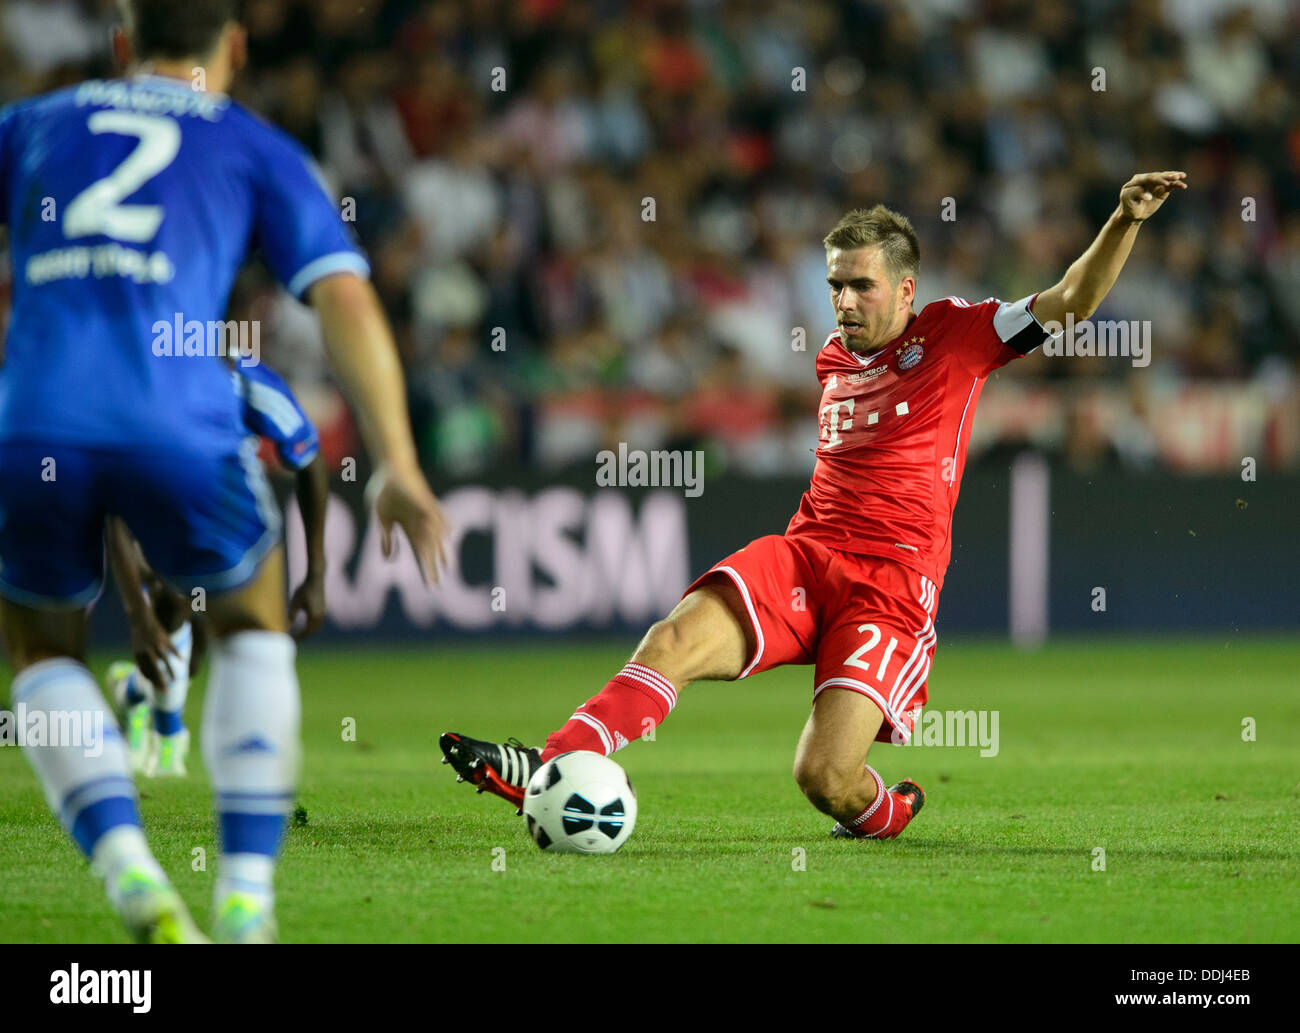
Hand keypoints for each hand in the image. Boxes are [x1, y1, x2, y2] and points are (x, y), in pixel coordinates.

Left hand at [127, 606, 180, 691]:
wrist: (140, 616)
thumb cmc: (139, 631)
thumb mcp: (138, 644)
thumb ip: (142, 656)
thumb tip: (146, 667)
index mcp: (137, 653)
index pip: (144, 670)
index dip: (150, 679)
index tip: (155, 686)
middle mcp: (146, 650)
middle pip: (154, 670)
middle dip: (160, 682)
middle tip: (165, 692)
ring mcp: (155, 644)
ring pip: (165, 661)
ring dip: (171, 672)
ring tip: (175, 680)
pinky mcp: (163, 638)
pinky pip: (172, 649)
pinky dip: (177, 655)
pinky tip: (182, 660)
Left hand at [289, 573, 326, 640]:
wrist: (316, 579)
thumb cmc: (304, 590)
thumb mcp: (295, 603)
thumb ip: (291, 616)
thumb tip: (286, 627)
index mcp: (314, 616)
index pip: (306, 632)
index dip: (299, 637)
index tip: (291, 640)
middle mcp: (320, 617)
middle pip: (312, 632)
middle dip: (304, 636)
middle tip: (294, 639)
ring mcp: (323, 613)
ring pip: (316, 628)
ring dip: (308, 632)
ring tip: (299, 634)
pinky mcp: (324, 609)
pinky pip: (318, 622)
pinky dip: (312, 626)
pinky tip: (306, 625)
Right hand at [366, 462, 448, 584]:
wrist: (390, 467)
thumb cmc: (385, 491)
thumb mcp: (381, 519)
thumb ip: (386, 538)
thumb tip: (388, 559)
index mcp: (409, 529)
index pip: (419, 554)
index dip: (424, 569)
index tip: (429, 585)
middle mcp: (420, 523)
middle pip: (429, 550)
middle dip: (433, 568)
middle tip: (439, 586)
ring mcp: (424, 512)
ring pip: (436, 535)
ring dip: (442, 550)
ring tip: (449, 567)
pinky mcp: (425, 499)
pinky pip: (436, 512)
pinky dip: (442, 522)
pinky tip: (451, 533)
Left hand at [1118, 171, 1187, 222]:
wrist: (1133, 213)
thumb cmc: (1128, 205)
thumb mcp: (1127, 199)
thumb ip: (1136, 194)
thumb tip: (1149, 196)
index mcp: (1137, 179)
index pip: (1149, 178)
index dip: (1157, 179)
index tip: (1165, 183)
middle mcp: (1148, 179)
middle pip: (1159, 176)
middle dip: (1168, 176)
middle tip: (1176, 177)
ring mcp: (1156, 183)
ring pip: (1166, 178)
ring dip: (1174, 177)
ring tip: (1182, 176)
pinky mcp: (1163, 189)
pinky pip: (1172, 185)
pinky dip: (1177, 185)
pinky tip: (1183, 186)